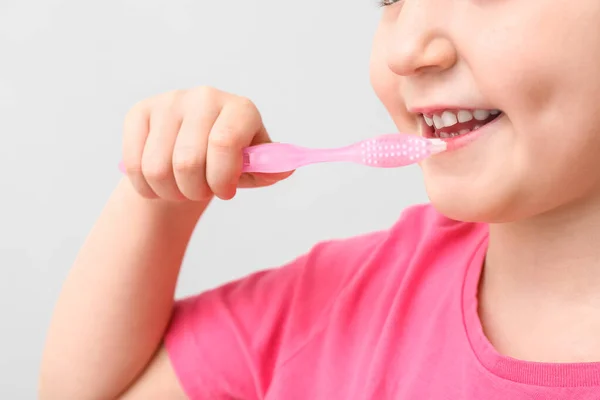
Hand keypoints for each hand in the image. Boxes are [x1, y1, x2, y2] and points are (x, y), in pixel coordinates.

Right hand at [121, 86, 292, 201]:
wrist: (191, 153)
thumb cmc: (227, 162)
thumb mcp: (254, 168)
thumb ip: (270, 169)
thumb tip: (283, 169)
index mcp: (240, 108)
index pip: (224, 143)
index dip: (222, 178)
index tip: (225, 192)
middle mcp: (204, 97)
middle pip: (188, 162)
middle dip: (195, 191)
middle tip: (202, 191)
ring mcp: (169, 102)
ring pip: (157, 168)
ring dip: (171, 192)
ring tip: (182, 189)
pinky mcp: (140, 112)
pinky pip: (135, 165)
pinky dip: (147, 188)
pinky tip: (159, 184)